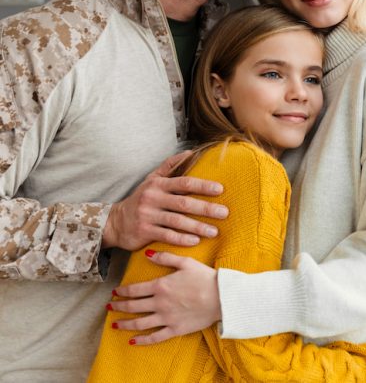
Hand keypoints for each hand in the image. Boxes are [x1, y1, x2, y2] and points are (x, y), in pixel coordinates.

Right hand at [102, 151, 228, 249]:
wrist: (114, 222)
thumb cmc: (140, 199)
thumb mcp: (152, 180)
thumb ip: (170, 166)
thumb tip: (191, 152)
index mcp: (158, 184)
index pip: (184, 183)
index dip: (203, 185)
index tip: (220, 189)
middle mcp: (153, 198)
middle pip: (184, 203)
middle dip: (206, 208)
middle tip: (224, 213)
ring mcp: (148, 215)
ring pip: (177, 221)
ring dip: (197, 226)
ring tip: (214, 231)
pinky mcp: (144, 231)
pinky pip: (166, 235)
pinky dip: (182, 239)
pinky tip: (195, 241)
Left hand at [108, 251, 220, 344]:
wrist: (222, 296)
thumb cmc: (205, 277)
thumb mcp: (186, 262)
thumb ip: (166, 257)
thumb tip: (148, 254)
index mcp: (161, 285)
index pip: (135, 289)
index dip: (122, 291)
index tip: (115, 292)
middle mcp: (160, 303)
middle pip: (133, 306)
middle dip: (119, 306)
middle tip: (110, 306)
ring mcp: (166, 318)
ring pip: (139, 323)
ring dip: (125, 324)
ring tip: (115, 324)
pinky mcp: (175, 329)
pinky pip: (155, 337)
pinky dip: (142, 340)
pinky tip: (133, 341)